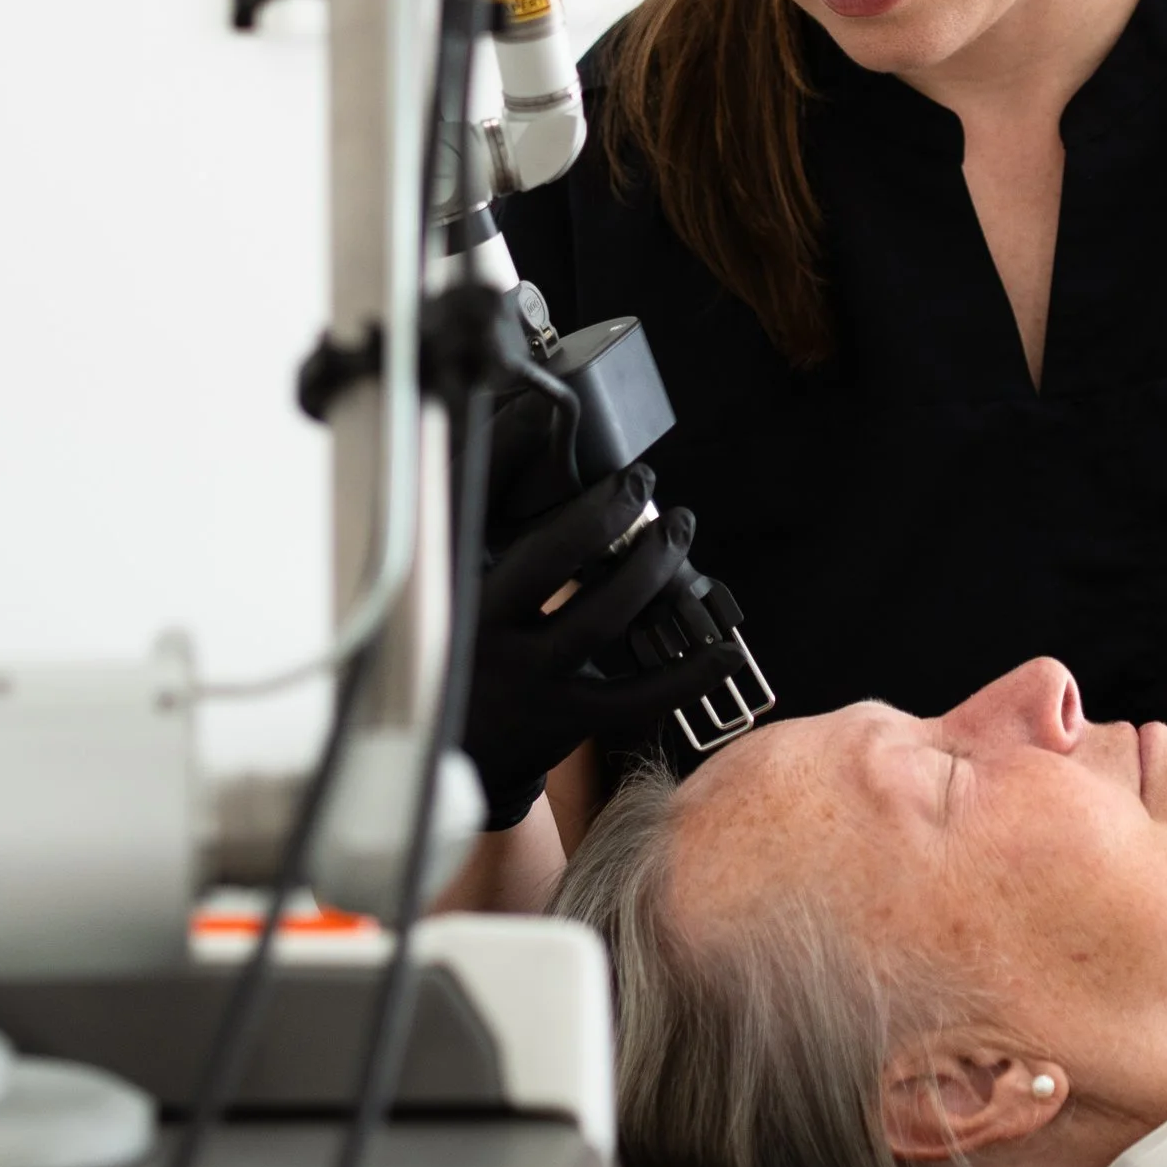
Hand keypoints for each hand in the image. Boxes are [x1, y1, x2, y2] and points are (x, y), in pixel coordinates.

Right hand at [461, 465, 744, 829]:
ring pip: (598, 617)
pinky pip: (635, 696)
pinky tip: (721, 651)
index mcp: (445, 586)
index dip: (504, 450)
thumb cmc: (458, 651)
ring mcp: (525, 678)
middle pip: (548, 557)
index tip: (540, 410)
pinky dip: (686, 674)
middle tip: (639, 481)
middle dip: (603, 511)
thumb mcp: (450, 588)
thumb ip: (475, 529)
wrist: (451, 757)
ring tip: (678, 529)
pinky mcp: (563, 720)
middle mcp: (478, 630)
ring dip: (650, 568)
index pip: (471, 506)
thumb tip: (514, 436)